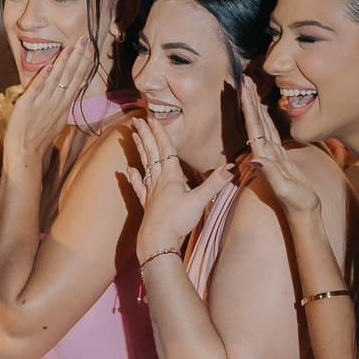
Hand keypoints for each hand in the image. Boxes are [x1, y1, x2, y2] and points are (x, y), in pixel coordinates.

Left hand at [3, 36, 98, 164]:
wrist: (25, 152)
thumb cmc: (40, 136)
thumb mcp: (58, 118)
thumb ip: (65, 100)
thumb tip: (76, 85)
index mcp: (64, 105)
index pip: (78, 80)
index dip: (84, 63)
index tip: (90, 49)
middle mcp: (57, 102)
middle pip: (71, 77)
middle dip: (79, 57)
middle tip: (86, 40)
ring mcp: (43, 103)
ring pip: (57, 80)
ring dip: (64, 62)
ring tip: (71, 47)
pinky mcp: (27, 105)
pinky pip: (37, 89)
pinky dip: (44, 78)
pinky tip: (51, 66)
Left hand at [124, 116, 235, 263]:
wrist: (158, 241)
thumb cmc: (177, 220)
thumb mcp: (199, 200)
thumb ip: (215, 183)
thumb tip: (231, 167)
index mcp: (171, 176)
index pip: (165, 148)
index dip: (160, 132)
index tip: (151, 117)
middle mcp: (158, 180)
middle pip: (152, 152)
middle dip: (146, 135)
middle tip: (137, 121)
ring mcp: (151, 192)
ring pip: (144, 165)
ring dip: (140, 150)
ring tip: (133, 137)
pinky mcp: (147, 204)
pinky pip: (139, 186)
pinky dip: (133, 177)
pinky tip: (127, 170)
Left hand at [239, 79, 321, 221]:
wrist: (303, 214)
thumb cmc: (297, 203)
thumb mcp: (285, 190)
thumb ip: (271, 175)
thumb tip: (256, 159)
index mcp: (264, 157)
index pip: (253, 127)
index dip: (248, 106)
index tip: (243, 88)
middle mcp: (264, 154)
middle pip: (254, 122)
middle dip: (249, 100)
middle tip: (243, 79)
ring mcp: (270, 155)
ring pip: (261, 125)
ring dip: (255, 107)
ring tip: (250, 89)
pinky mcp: (278, 158)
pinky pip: (270, 133)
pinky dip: (266, 119)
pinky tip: (263, 111)